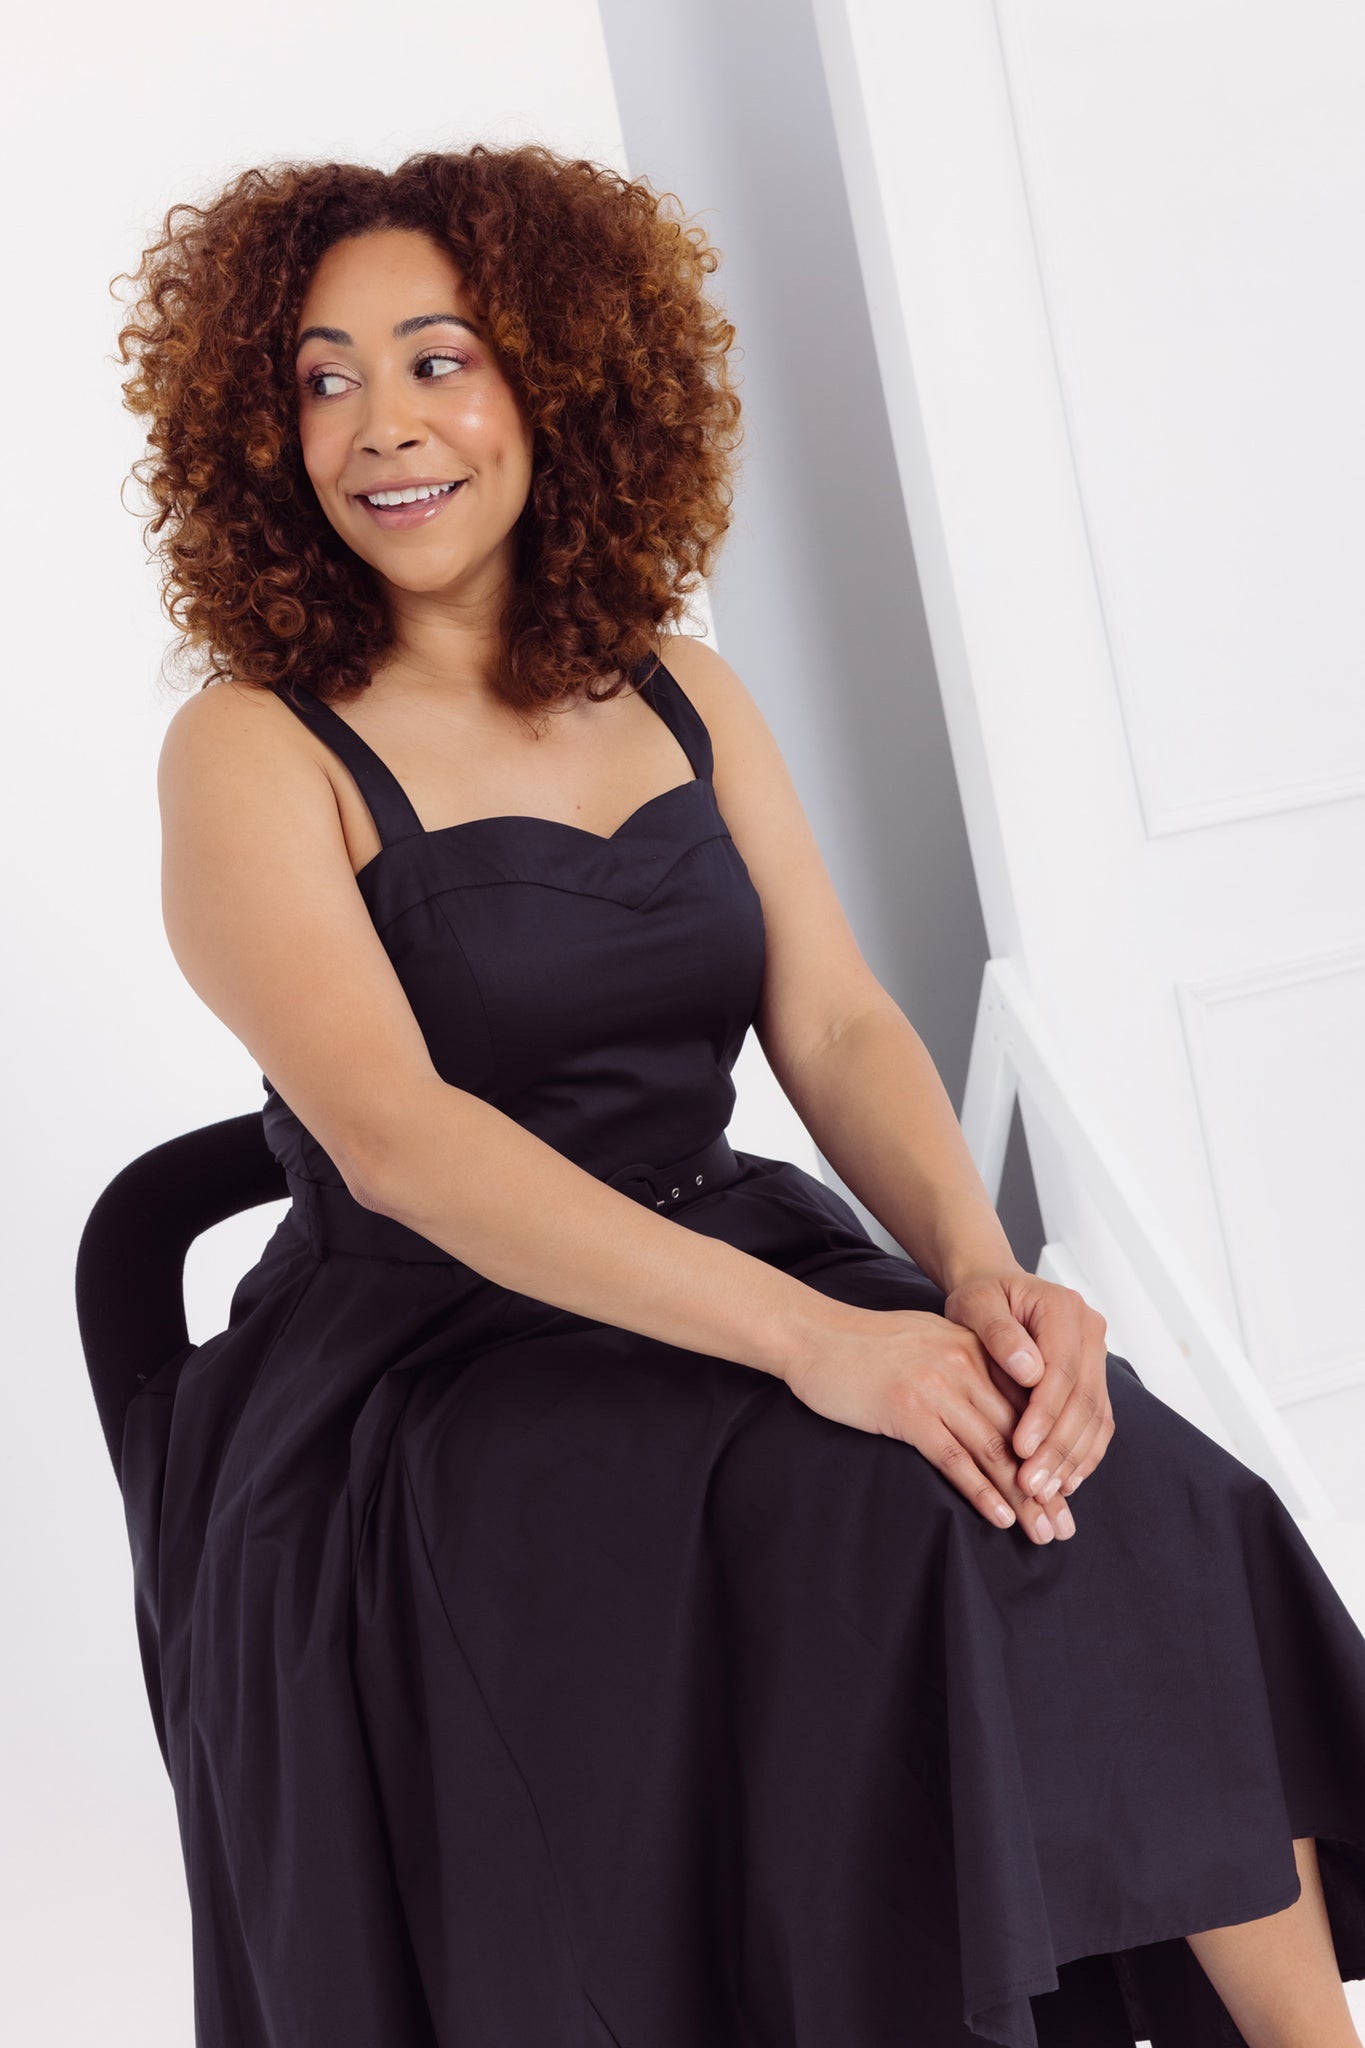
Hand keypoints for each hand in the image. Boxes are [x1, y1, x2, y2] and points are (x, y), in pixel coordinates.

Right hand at [783, 1304, 1074, 1544]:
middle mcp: (964, 1365)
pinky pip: (954, 1459)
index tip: (1066, 1490)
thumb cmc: (866, 1345)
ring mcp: (937, 1387)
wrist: (813, 1335)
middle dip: (1046, 1485)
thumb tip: (996, 1408)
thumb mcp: (928, 1342)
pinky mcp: (908, 1411)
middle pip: (1020, 1433)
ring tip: (1043, 1531)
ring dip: (1022, 1498)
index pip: (1027, 1406)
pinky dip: (981, 1492)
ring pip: (994, 1451)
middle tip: (1064, 1525)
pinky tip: (1000, 1518)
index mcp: (974, 1347)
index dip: (1051, 1452)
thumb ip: (965, 1367)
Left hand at [940, 1266, 1113, 1508]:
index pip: (1061, 1371)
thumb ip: (999, 1333)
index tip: (1020, 1449)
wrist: (994, 1290)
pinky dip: (1084, 1454)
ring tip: (1045, 1492)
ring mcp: (1097, 1356)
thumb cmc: (980, 1297)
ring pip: (1095, 1416)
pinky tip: (1065, 1481)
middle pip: (1083, 1400)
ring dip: (1072, 1459)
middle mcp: (1090, 1332)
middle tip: (1032, 1486)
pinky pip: (1098, 1421)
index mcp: (1064, 1309)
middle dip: (1058, 1448)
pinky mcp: (1094, 1378)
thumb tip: (1029, 1371)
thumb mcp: (976, 1304)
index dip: (1043, 1415)